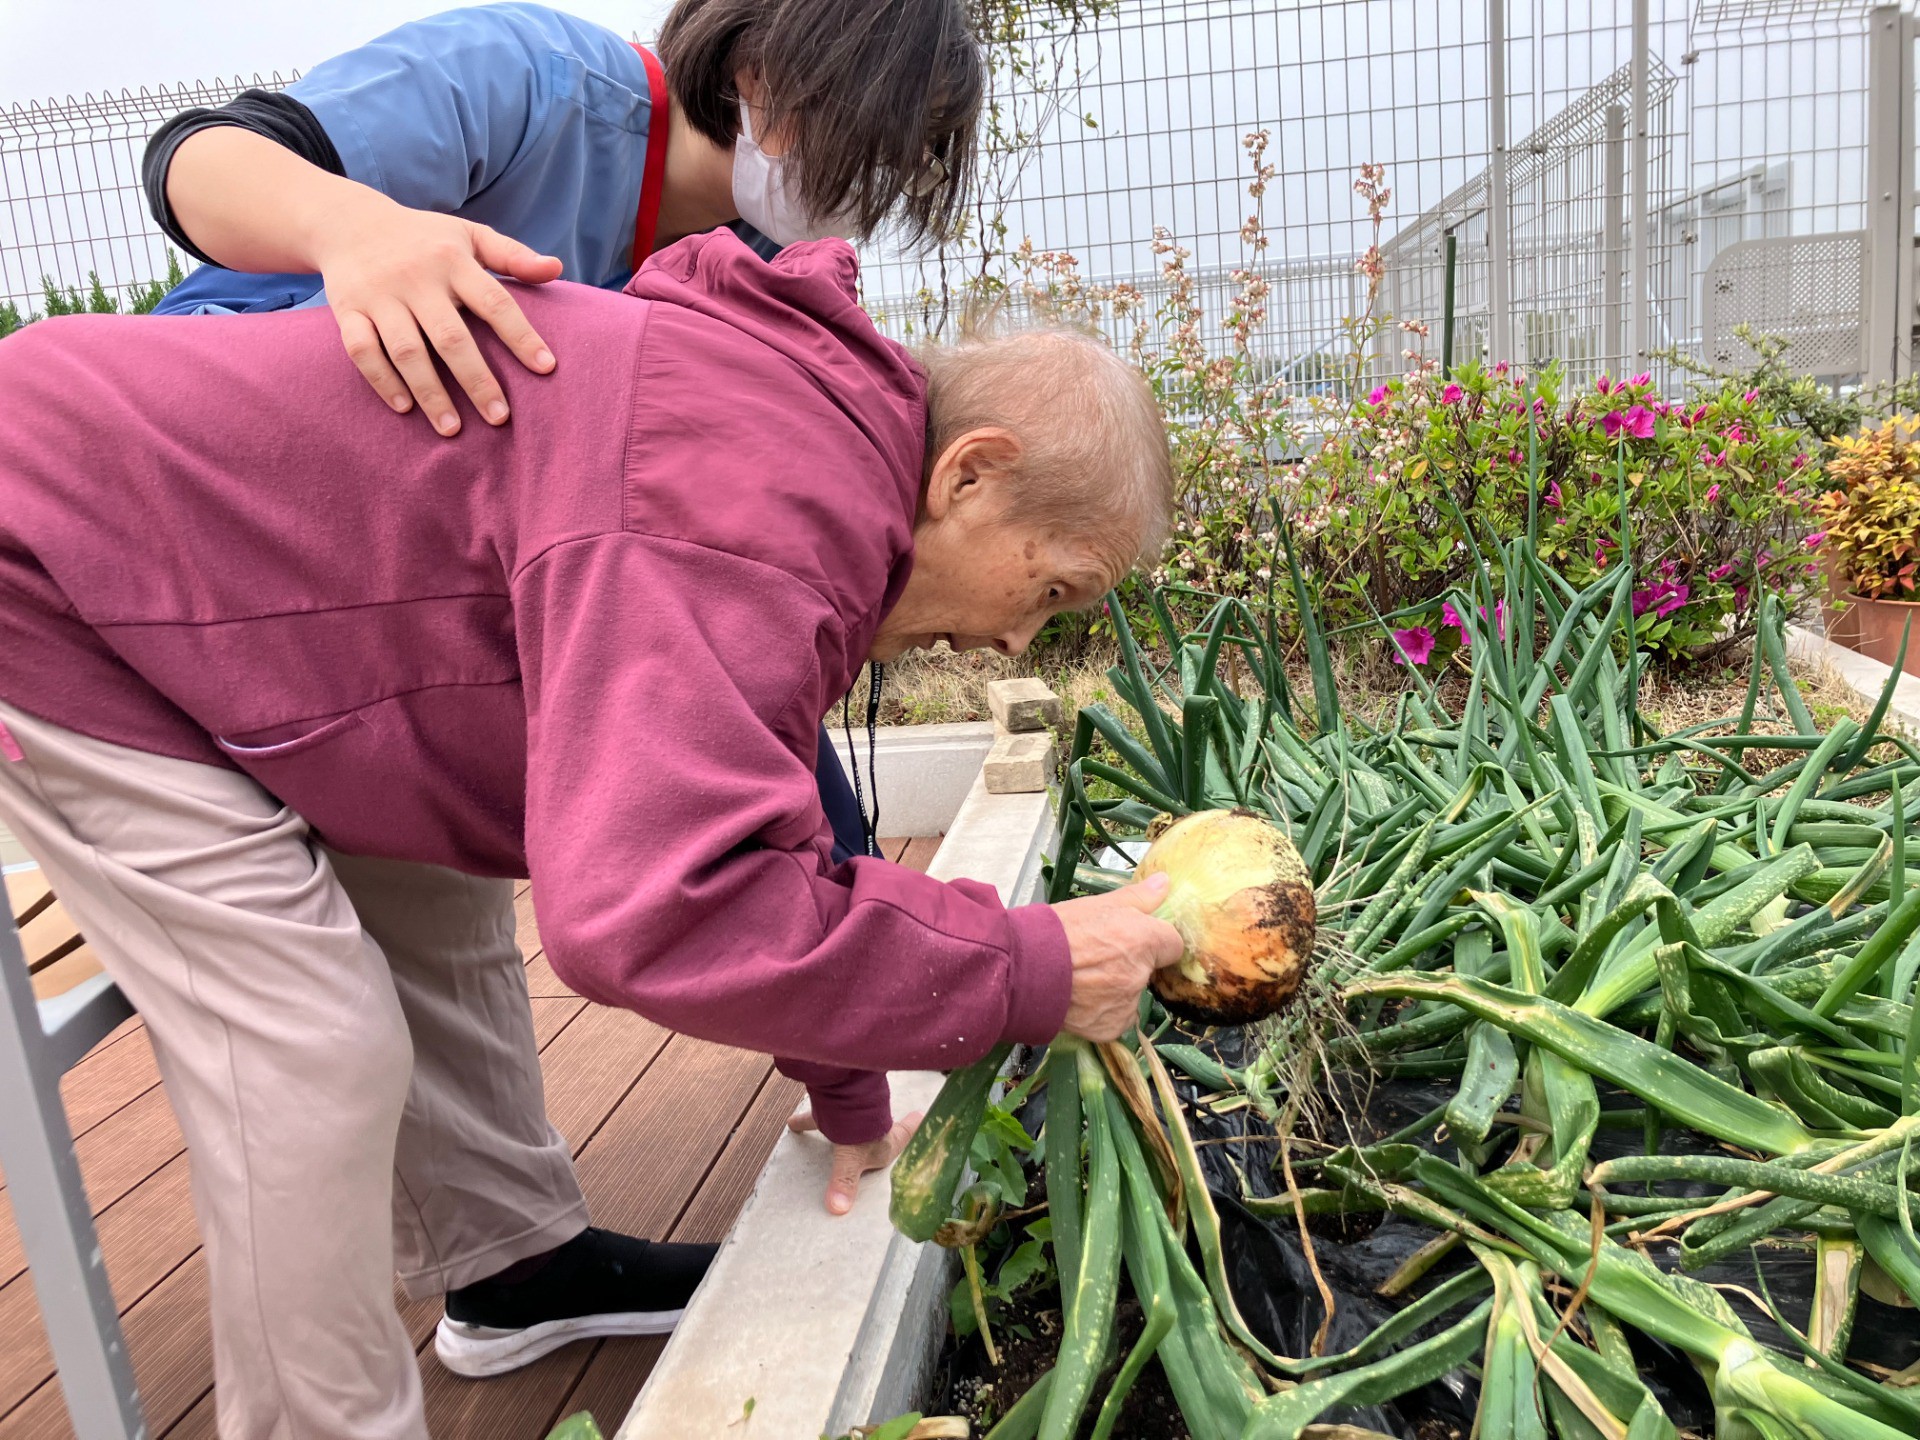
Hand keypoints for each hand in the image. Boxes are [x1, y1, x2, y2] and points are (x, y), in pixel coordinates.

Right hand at [313, 194, 563, 435]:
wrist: (348, 222)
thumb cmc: (424, 239)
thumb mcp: (469, 236)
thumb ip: (512, 255)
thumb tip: (556, 269)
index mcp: (452, 260)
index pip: (494, 302)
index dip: (521, 336)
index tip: (546, 369)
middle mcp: (416, 278)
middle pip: (451, 336)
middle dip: (477, 380)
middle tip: (499, 418)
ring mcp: (379, 295)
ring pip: (407, 350)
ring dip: (430, 392)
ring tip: (452, 429)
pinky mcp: (348, 310)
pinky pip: (362, 351)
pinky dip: (382, 381)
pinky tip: (405, 408)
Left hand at [787, 1109, 923, 1214]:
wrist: (848, 1096)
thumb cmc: (859, 1132)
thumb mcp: (851, 1161)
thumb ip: (844, 1183)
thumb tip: (838, 1209)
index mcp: (883, 1146)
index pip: (905, 1136)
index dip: (913, 1127)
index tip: (921, 1116)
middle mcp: (874, 1132)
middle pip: (883, 1131)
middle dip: (885, 1131)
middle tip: (898, 1121)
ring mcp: (857, 1119)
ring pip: (856, 1124)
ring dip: (848, 1127)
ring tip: (836, 1127)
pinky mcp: (836, 1110)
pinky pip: (823, 1117)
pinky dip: (807, 1121)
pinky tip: (791, 1124)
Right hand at [1052, 872, 1183, 1040]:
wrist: (1022, 970)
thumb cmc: (1057, 931)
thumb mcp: (1097, 905)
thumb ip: (1138, 897)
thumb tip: (1166, 883)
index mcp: (1143, 939)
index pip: (1173, 944)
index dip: (1154, 941)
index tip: (1133, 940)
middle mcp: (1140, 973)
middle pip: (1148, 970)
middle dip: (1130, 964)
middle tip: (1097, 958)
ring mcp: (1126, 1004)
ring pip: (1131, 995)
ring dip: (1115, 989)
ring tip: (1083, 979)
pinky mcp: (1111, 1027)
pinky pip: (1116, 1018)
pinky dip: (1103, 1012)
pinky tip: (1080, 999)